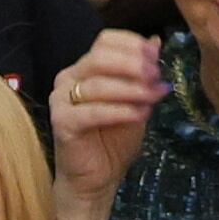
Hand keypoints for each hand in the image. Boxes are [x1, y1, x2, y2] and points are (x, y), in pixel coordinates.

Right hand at [47, 29, 165, 206]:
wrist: (97, 179)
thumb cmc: (114, 140)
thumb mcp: (137, 101)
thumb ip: (143, 74)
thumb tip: (157, 42)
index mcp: (85, 68)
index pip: (105, 40)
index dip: (132, 44)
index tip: (157, 57)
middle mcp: (69, 78)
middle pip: (99, 56)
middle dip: (133, 64)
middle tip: (156, 76)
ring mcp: (61, 100)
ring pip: (97, 84)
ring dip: (131, 89)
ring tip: (153, 98)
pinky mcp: (61, 122)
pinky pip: (92, 112)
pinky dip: (120, 111)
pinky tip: (140, 115)